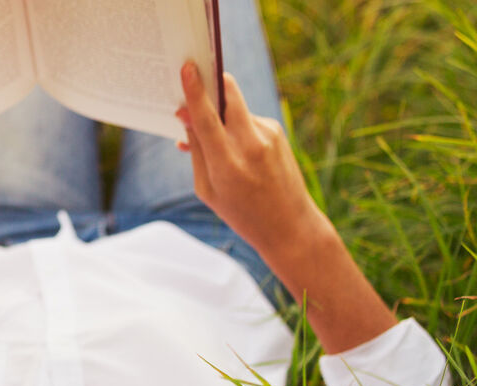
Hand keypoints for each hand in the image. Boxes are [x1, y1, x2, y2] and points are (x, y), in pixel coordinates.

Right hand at [176, 62, 330, 253]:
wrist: (290, 226)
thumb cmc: (241, 212)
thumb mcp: (208, 189)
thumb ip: (197, 150)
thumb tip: (186, 116)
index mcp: (228, 164)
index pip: (208, 119)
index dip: (195, 92)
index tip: (187, 68)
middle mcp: (251, 144)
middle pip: (229, 94)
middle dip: (212, 82)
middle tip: (196, 77)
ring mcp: (268, 135)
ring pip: (235, 108)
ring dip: (219, 115)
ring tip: (213, 143)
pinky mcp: (277, 132)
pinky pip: (246, 120)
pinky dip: (233, 128)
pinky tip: (233, 151)